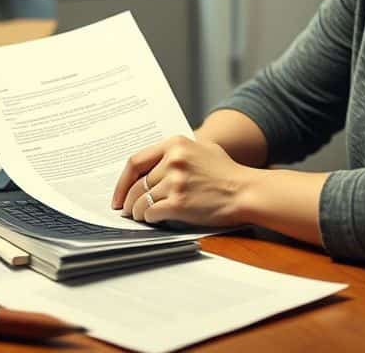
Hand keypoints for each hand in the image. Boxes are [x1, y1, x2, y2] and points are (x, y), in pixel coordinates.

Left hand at [109, 135, 254, 226]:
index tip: (118, 193)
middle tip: (126, 209)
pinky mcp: (179, 203)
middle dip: (128, 200)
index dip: (122, 181)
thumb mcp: (203, 148)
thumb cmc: (227, 172)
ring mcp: (176, 182)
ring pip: (141, 201)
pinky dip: (149, 219)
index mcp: (175, 144)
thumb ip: (179, 151)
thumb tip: (156, 163)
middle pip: (137, 184)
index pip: (135, 161)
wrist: (246, 191)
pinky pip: (151, 213)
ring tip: (140, 216)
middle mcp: (173, 160)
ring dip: (138, 211)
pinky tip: (153, 220)